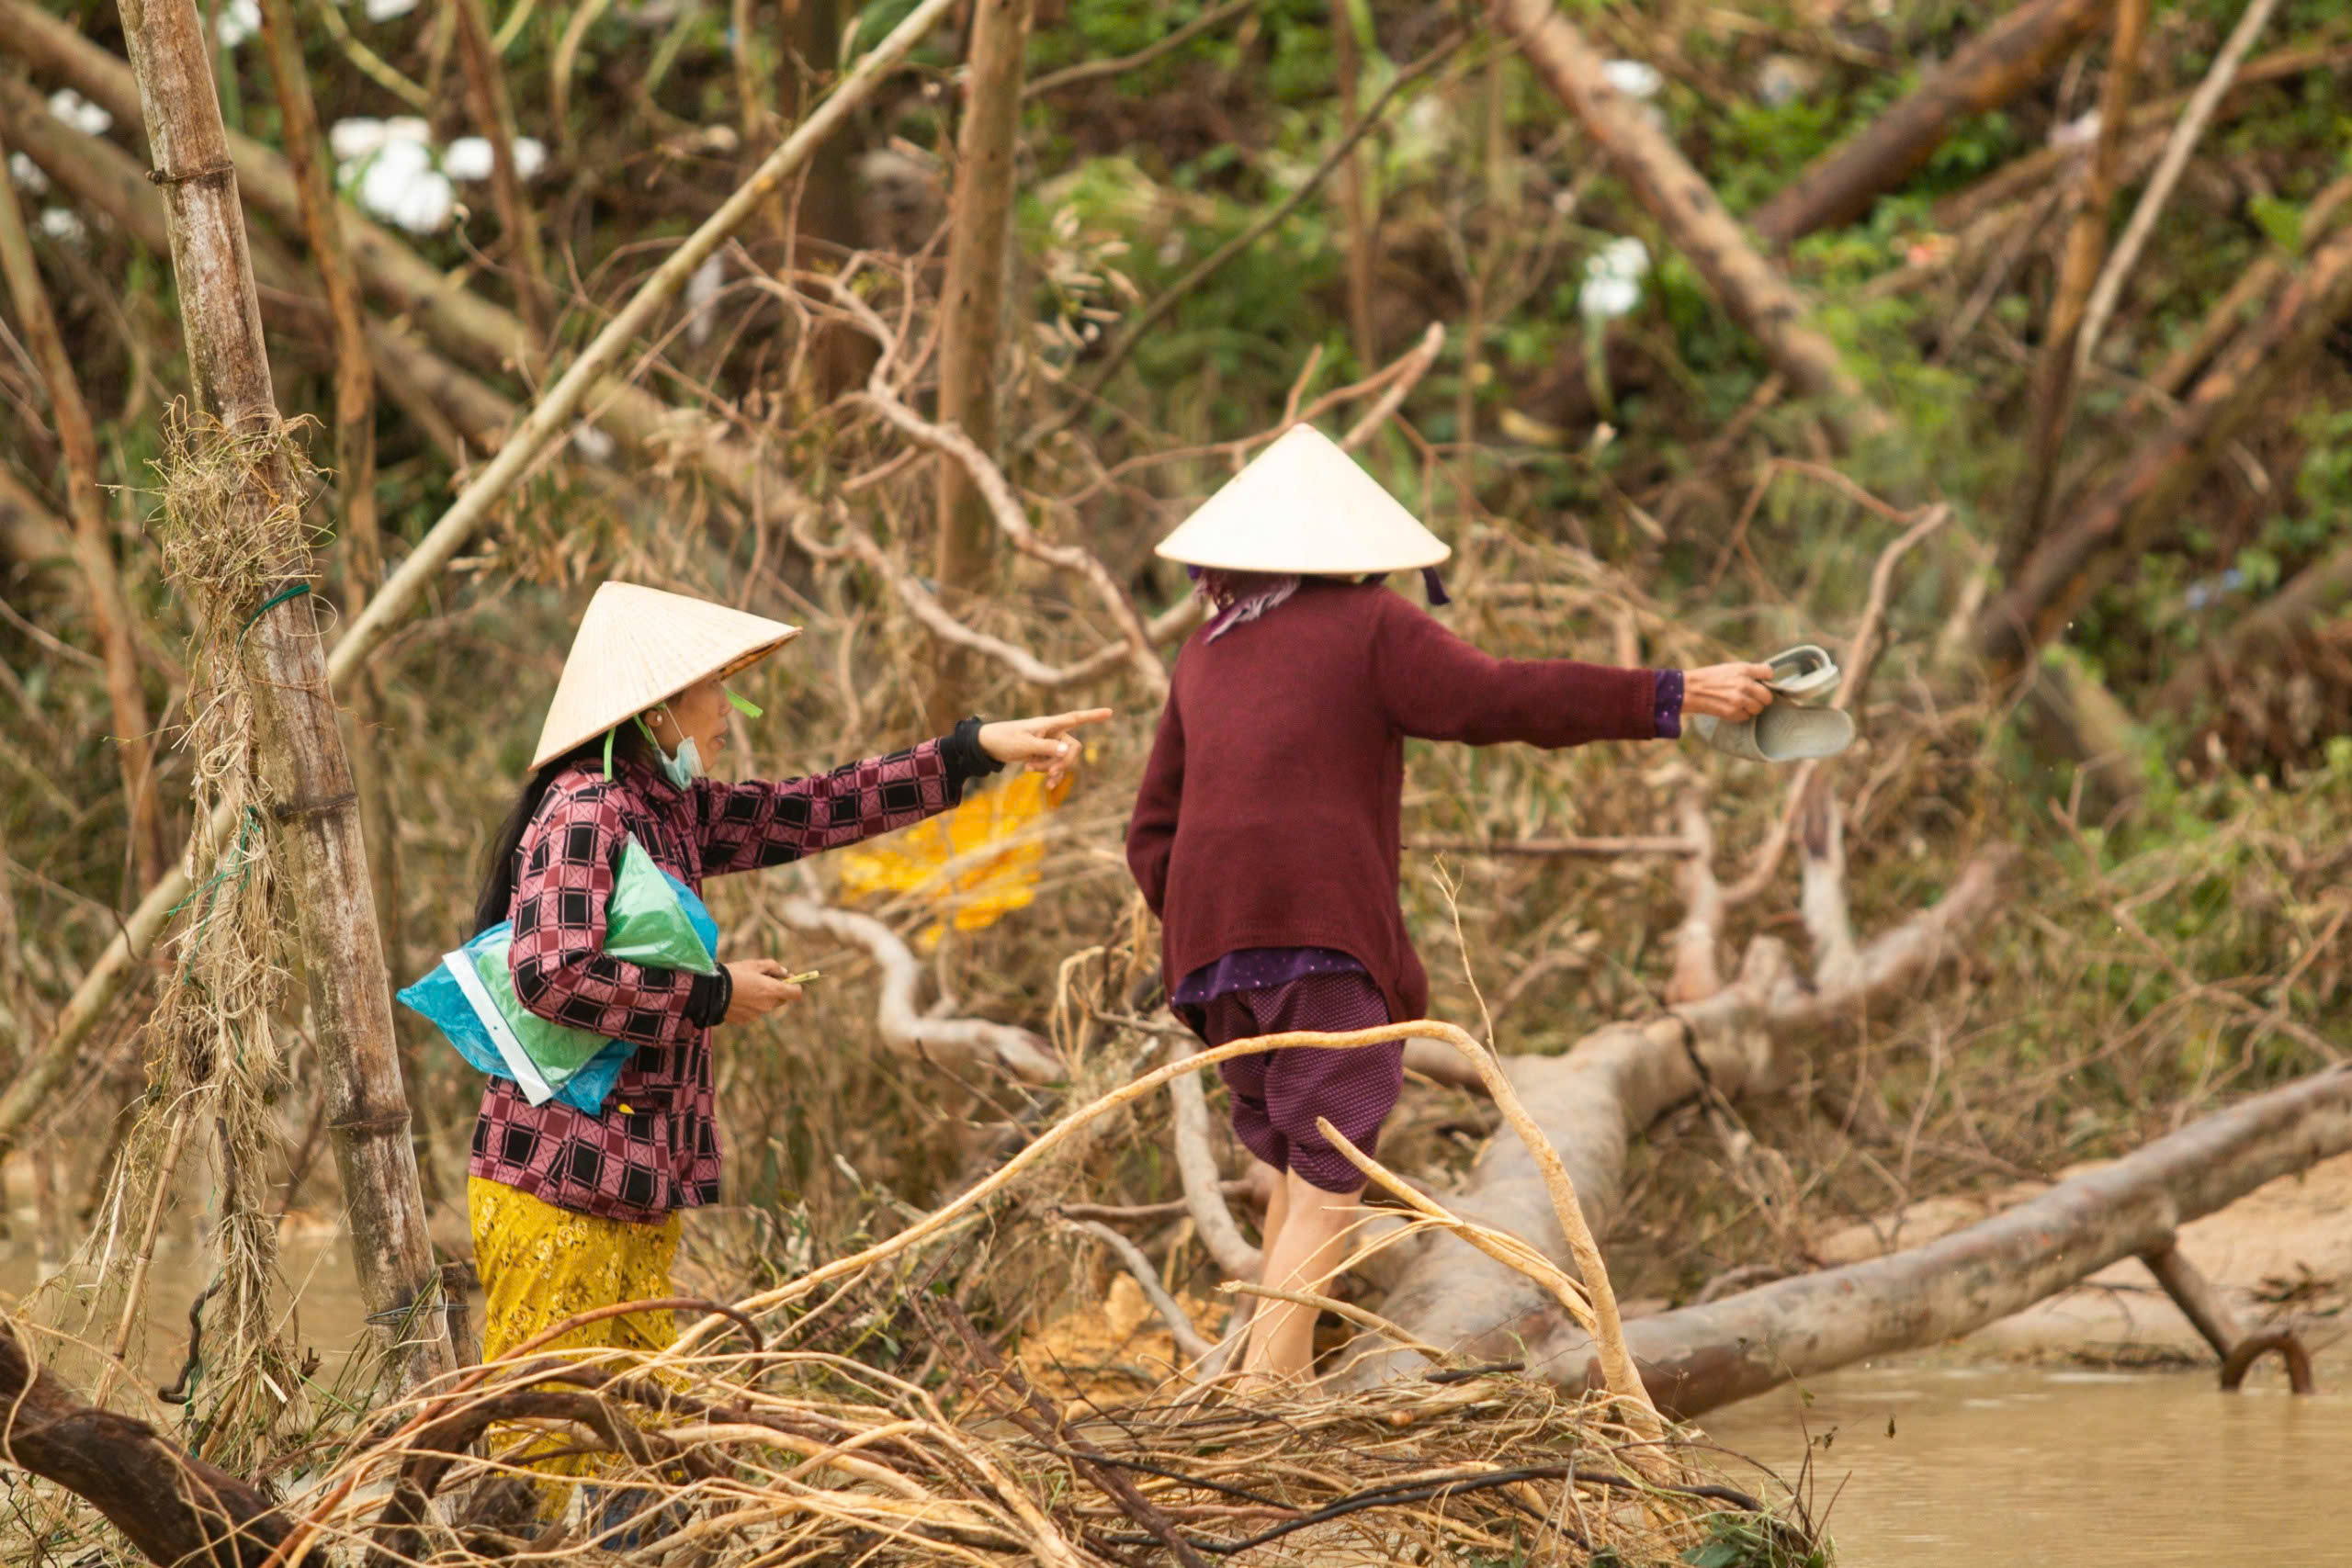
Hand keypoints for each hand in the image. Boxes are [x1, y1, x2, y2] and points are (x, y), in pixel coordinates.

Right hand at [724, 959, 803, 1021]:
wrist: (710, 991)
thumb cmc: (734, 974)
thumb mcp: (755, 964)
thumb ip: (774, 967)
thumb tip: (785, 973)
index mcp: (773, 991)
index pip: (796, 993)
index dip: (794, 985)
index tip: (787, 978)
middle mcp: (768, 1005)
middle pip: (781, 999)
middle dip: (776, 990)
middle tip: (763, 980)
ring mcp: (757, 1015)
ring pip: (766, 1006)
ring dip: (762, 998)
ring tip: (745, 987)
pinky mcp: (745, 1020)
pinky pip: (753, 1012)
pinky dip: (750, 1005)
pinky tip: (737, 997)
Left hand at [977, 708, 1113, 783]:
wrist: (987, 746)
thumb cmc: (1004, 739)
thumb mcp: (1024, 745)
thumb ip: (1046, 747)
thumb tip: (1068, 751)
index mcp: (1049, 724)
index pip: (1075, 718)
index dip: (1093, 715)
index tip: (1110, 712)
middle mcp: (1052, 732)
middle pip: (1073, 748)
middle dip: (1063, 762)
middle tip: (1049, 773)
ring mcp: (1048, 744)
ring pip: (1063, 760)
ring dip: (1050, 769)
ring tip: (1028, 769)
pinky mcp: (1043, 754)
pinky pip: (1055, 766)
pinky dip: (1050, 775)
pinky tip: (1048, 787)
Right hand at [1682, 663, 1775, 720]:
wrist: (1689, 690)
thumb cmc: (1709, 678)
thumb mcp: (1729, 668)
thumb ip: (1748, 672)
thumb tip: (1764, 680)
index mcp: (1743, 670)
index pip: (1768, 673)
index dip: (1766, 678)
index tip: (1761, 681)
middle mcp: (1744, 684)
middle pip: (1768, 696)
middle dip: (1762, 698)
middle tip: (1752, 697)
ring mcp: (1739, 700)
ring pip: (1759, 708)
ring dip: (1751, 707)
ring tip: (1739, 703)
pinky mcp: (1733, 712)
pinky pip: (1747, 716)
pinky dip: (1741, 714)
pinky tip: (1731, 708)